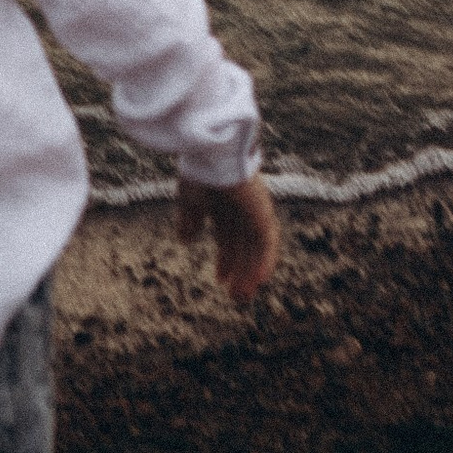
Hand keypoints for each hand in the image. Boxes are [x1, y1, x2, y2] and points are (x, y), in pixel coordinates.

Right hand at [175, 171, 279, 304]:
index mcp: (223, 204)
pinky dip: (265, 261)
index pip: (228, 238)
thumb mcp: (189, 201)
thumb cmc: (199, 172)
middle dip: (240, 272)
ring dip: (251, 272)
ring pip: (256, 249)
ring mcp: (254, 211)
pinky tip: (259, 280)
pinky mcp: (263, 212)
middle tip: (236, 296)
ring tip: (243, 295)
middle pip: (244, 247)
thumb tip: (184, 240)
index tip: (220, 280)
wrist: (213, 156)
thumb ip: (189, 219)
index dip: (226, 260)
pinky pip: (268, 242)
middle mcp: (241, 209)